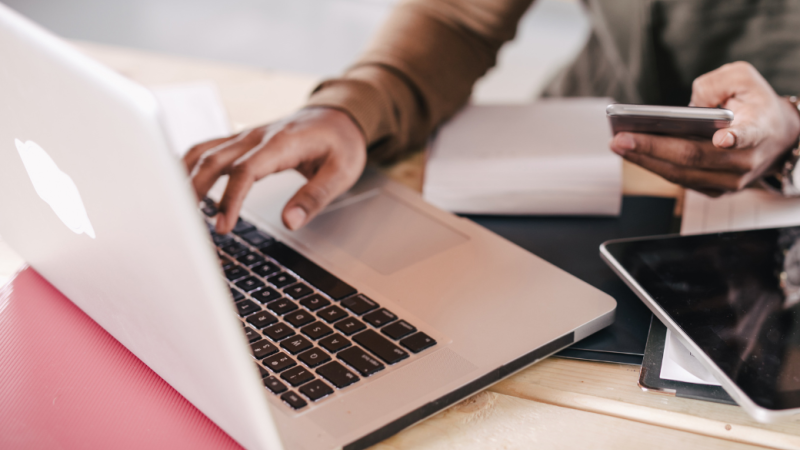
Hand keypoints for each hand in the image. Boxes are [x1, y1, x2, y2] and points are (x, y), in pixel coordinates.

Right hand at [183, 107, 366, 233]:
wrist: (339, 115)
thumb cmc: (341, 143)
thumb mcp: (342, 173)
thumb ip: (315, 197)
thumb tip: (290, 222)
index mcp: (282, 143)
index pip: (245, 171)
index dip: (230, 200)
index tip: (223, 227)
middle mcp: (257, 135)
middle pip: (214, 159)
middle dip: (196, 191)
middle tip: (188, 225)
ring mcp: (246, 135)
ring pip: (204, 151)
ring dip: (185, 177)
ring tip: (176, 209)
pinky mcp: (241, 140)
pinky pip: (208, 148)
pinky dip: (189, 165)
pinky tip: (179, 184)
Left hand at [609, 61, 799, 195]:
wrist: (778, 137)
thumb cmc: (755, 104)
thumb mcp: (743, 79)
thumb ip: (715, 83)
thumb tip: (687, 106)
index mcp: (758, 128)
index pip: (749, 135)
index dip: (736, 138)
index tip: (723, 138)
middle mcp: (744, 160)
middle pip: (694, 157)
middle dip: (653, 148)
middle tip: (620, 139)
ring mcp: (730, 180)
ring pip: (681, 174)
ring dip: (645, 160)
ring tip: (617, 145)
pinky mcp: (715, 189)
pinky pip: (679, 179)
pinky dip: (653, 165)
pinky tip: (631, 152)